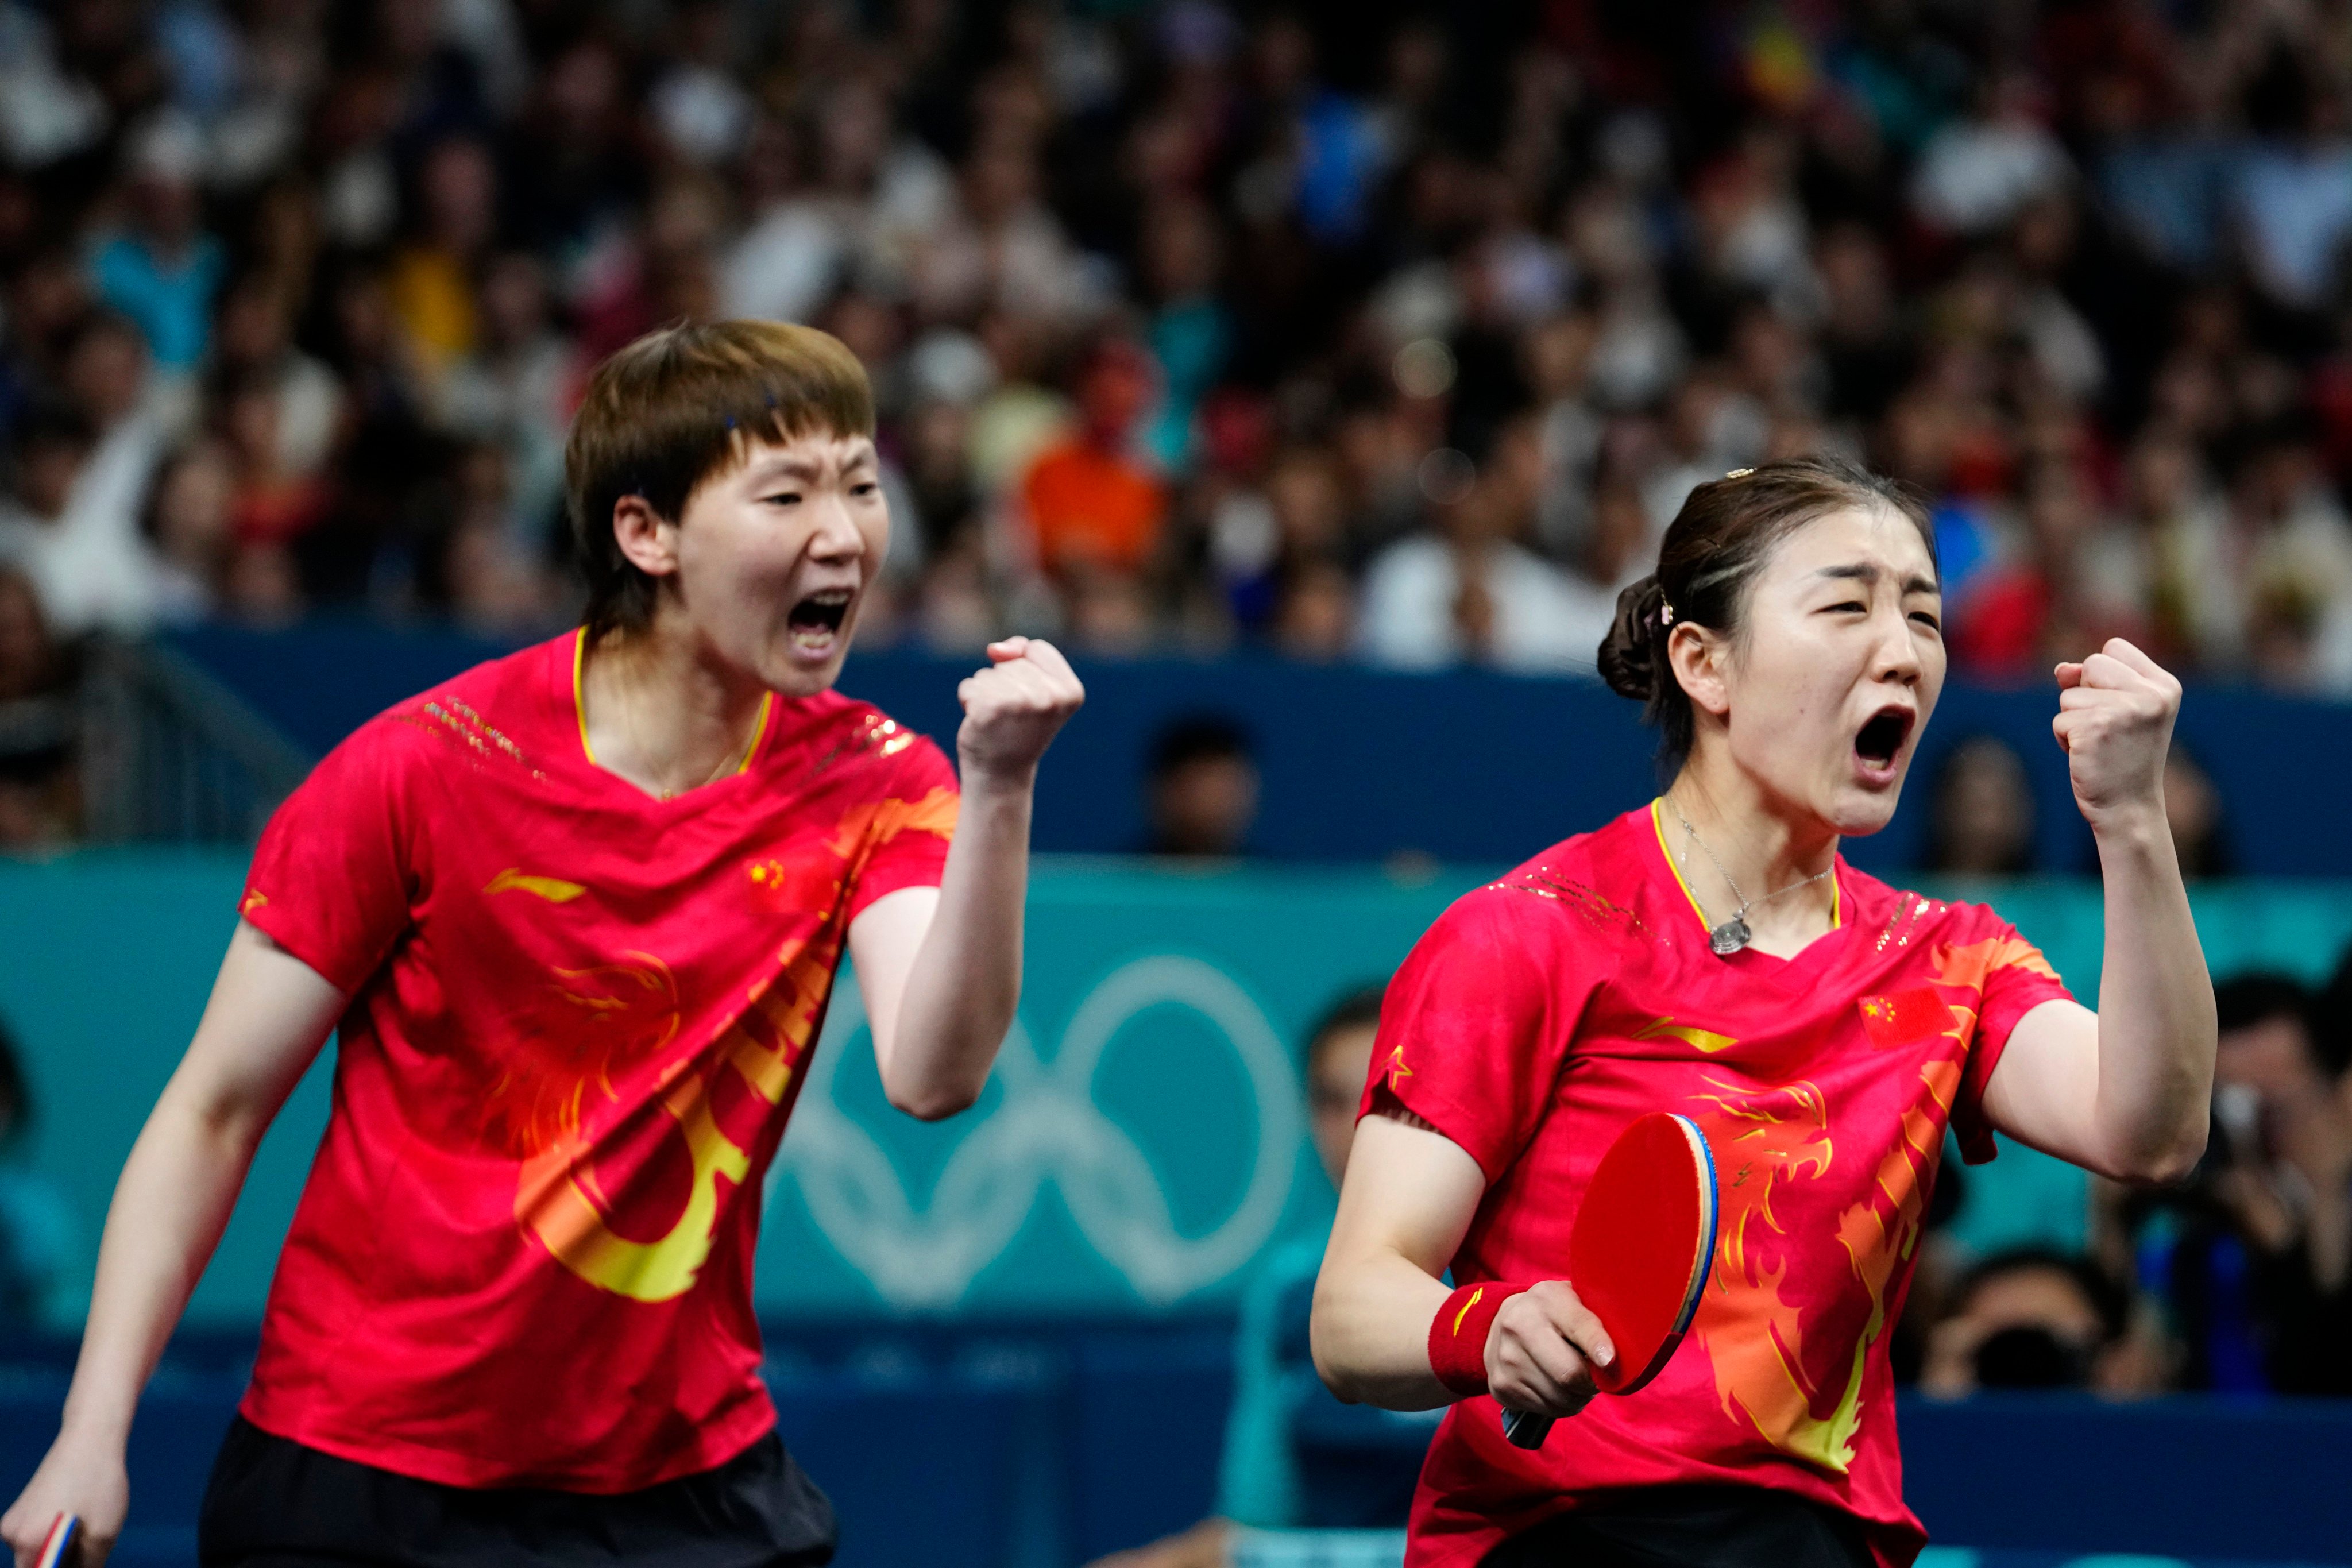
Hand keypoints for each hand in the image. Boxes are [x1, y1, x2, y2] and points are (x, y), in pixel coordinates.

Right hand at [2, 1431, 125, 1566]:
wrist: (89, 1438)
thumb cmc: (100, 1484)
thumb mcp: (103, 1535)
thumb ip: (86, 1567)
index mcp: (30, 1544)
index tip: (79, 1562)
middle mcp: (12, 1536)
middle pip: (37, 1567)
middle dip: (63, 1564)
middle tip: (89, 1546)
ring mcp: (12, 1523)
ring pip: (38, 1553)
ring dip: (62, 1550)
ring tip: (88, 1523)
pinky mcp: (19, 1511)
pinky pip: (37, 1536)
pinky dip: (57, 1535)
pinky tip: (78, 1513)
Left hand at [956, 637, 1083, 784]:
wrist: (1001, 774)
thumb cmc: (1018, 727)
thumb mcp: (1035, 687)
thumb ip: (1022, 653)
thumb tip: (994, 649)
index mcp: (1071, 691)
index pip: (1036, 648)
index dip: (1025, 667)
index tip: (1030, 700)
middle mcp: (1050, 698)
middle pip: (1012, 661)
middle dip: (1003, 682)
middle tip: (1011, 716)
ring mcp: (1020, 703)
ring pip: (989, 673)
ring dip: (985, 692)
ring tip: (997, 720)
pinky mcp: (990, 709)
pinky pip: (970, 686)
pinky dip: (968, 700)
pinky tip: (981, 723)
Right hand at [1486, 1280, 1613, 1420]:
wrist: (1499, 1325)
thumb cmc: (1552, 1314)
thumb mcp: (1574, 1300)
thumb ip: (1599, 1318)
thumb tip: (1631, 1351)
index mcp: (1546, 1298)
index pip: (1578, 1325)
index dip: (1597, 1345)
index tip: (1609, 1361)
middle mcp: (1519, 1325)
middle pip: (1569, 1373)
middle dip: (1592, 1382)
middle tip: (1598, 1376)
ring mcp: (1506, 1358)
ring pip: (1562, 1398)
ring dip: (1579, 1396)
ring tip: (1576, 1379)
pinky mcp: (1502, 1386)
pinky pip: (1548, 1409)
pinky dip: (1562, 1404)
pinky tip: (1557, 1386)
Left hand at [2052, 639, 2181, 835]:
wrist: (2128, 807)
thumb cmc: (2121, 758)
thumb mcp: (2117, 711)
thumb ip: (2092, 681)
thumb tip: (2062, 669)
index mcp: (2164, 685)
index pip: (2114, 647)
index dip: (2101, 674)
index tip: (2117, 706)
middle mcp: (2151, 695)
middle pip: (2091, 663)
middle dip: (2085, 695)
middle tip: (2107, 729)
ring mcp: (2125, 710)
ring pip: (2069, 695)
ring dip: (2073, 722)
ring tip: (2099, 745)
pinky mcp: (2096, 728)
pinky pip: (2060, 721)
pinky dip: (2064, 740)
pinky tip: (2087, 757)